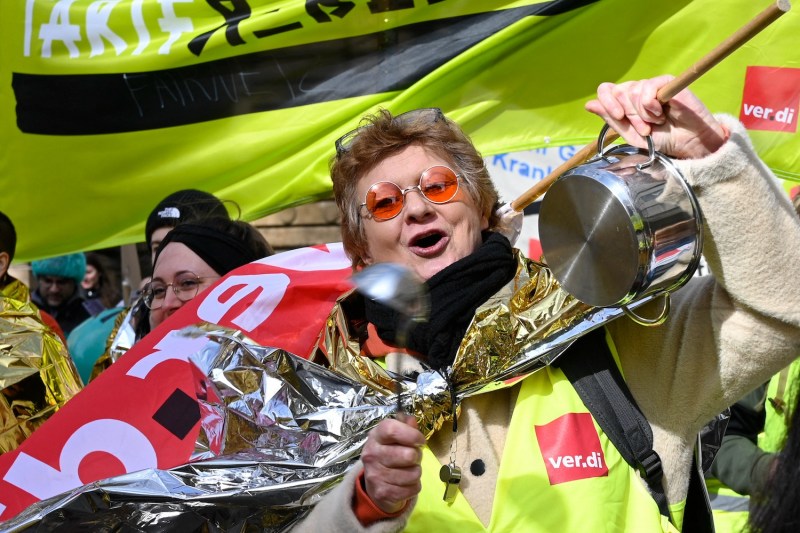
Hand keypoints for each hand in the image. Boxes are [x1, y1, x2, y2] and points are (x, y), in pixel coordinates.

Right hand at [361, 415, 424, 513]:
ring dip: (416, 473)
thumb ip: (405, 427)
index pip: (392, 429)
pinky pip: (413, 489)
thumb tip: (412, 420)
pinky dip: (414, 487)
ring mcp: (376, 475)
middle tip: (413, 458)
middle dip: (417, 456)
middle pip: (408, 455)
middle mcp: (372, 455)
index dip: (411, 434)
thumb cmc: (389, 455)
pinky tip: (405, 483)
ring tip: (408, 470)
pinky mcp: (383, 493)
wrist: (375, 484)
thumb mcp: (394, 438)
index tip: (420, 440)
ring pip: (413, 474)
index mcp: (375, 437)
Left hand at [585, 75, 728, 159]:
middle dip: (631, 116)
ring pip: (633, 91)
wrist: (686, 143)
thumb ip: (610, 119)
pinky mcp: (666, 82)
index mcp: (625, 101)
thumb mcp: (630, 134)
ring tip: (657, 122)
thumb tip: (589, 104)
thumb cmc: (660, 139)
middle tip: (646, 128)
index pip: (605, 90)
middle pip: (619, 92)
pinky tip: (662, 112)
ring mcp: (651, 85)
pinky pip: (647, 88)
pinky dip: (651, 106)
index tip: (618, 117)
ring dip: (643, 114)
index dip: (607, 102)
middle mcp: (636, 90)